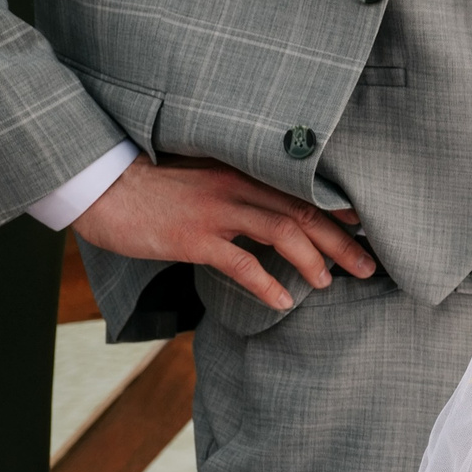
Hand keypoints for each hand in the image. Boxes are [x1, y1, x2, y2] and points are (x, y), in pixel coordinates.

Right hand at [72, 155, 374, 312]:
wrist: (102, 187)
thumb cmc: (153, 186)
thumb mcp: (203, 179)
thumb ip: (238, 189)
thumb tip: (271, 211)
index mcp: (242, 171)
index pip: (302, 189)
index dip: (338, 209)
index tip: (367, 227)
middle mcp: (236, 186)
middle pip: (303, 212)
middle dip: (341, 241)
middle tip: (368, 265)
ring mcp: (216, 211)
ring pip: (282, 233)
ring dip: (312, 260)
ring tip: (329, 283)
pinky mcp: (193, 237)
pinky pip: (241, 263)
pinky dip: (266, 283)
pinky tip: (282, 301)